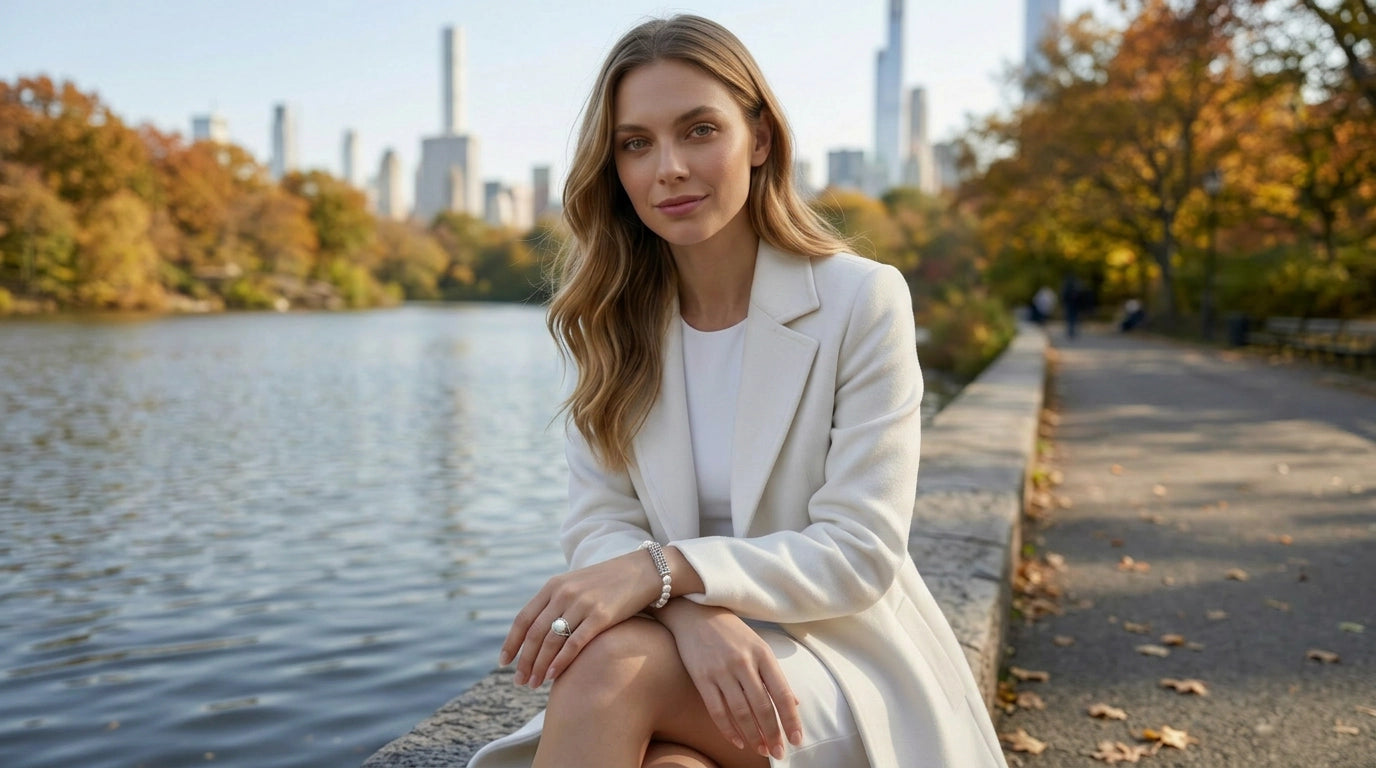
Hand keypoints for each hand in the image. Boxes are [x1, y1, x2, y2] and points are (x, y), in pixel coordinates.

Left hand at [498, 550, 659, 687]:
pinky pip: (574, 643)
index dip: (511, 642)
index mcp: (554, 585)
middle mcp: (564, 593)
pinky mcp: (601, 616)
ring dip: (539, 666)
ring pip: (551, 641)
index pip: (524, 618)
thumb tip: (539, 631)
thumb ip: (557, 602)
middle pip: (534, 634)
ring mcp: (582, 604)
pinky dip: (560, 662)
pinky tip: (553, 676)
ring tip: (534, 684)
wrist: (645, 571)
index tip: (504, 663)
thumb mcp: (578, 584)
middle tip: (519, 681)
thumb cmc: (610, 583)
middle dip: (524, 661)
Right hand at [656, 601, 803, 759]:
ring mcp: (721, 671)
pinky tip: (738, 740)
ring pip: (740, 712)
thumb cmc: (732, 631)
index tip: (796, 739)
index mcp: (763, 654)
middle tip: (778, 752)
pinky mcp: (702, 678)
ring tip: (761, 749)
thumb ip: (775, 674)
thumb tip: (795, 702)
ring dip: (753, 736)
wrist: (695, 613)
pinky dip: (728, 729)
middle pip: (762, 707)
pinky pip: (717, 710)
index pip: (782, 693)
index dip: (791, 719)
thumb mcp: (759, 645)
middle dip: (773, 734)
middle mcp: (743, 663)